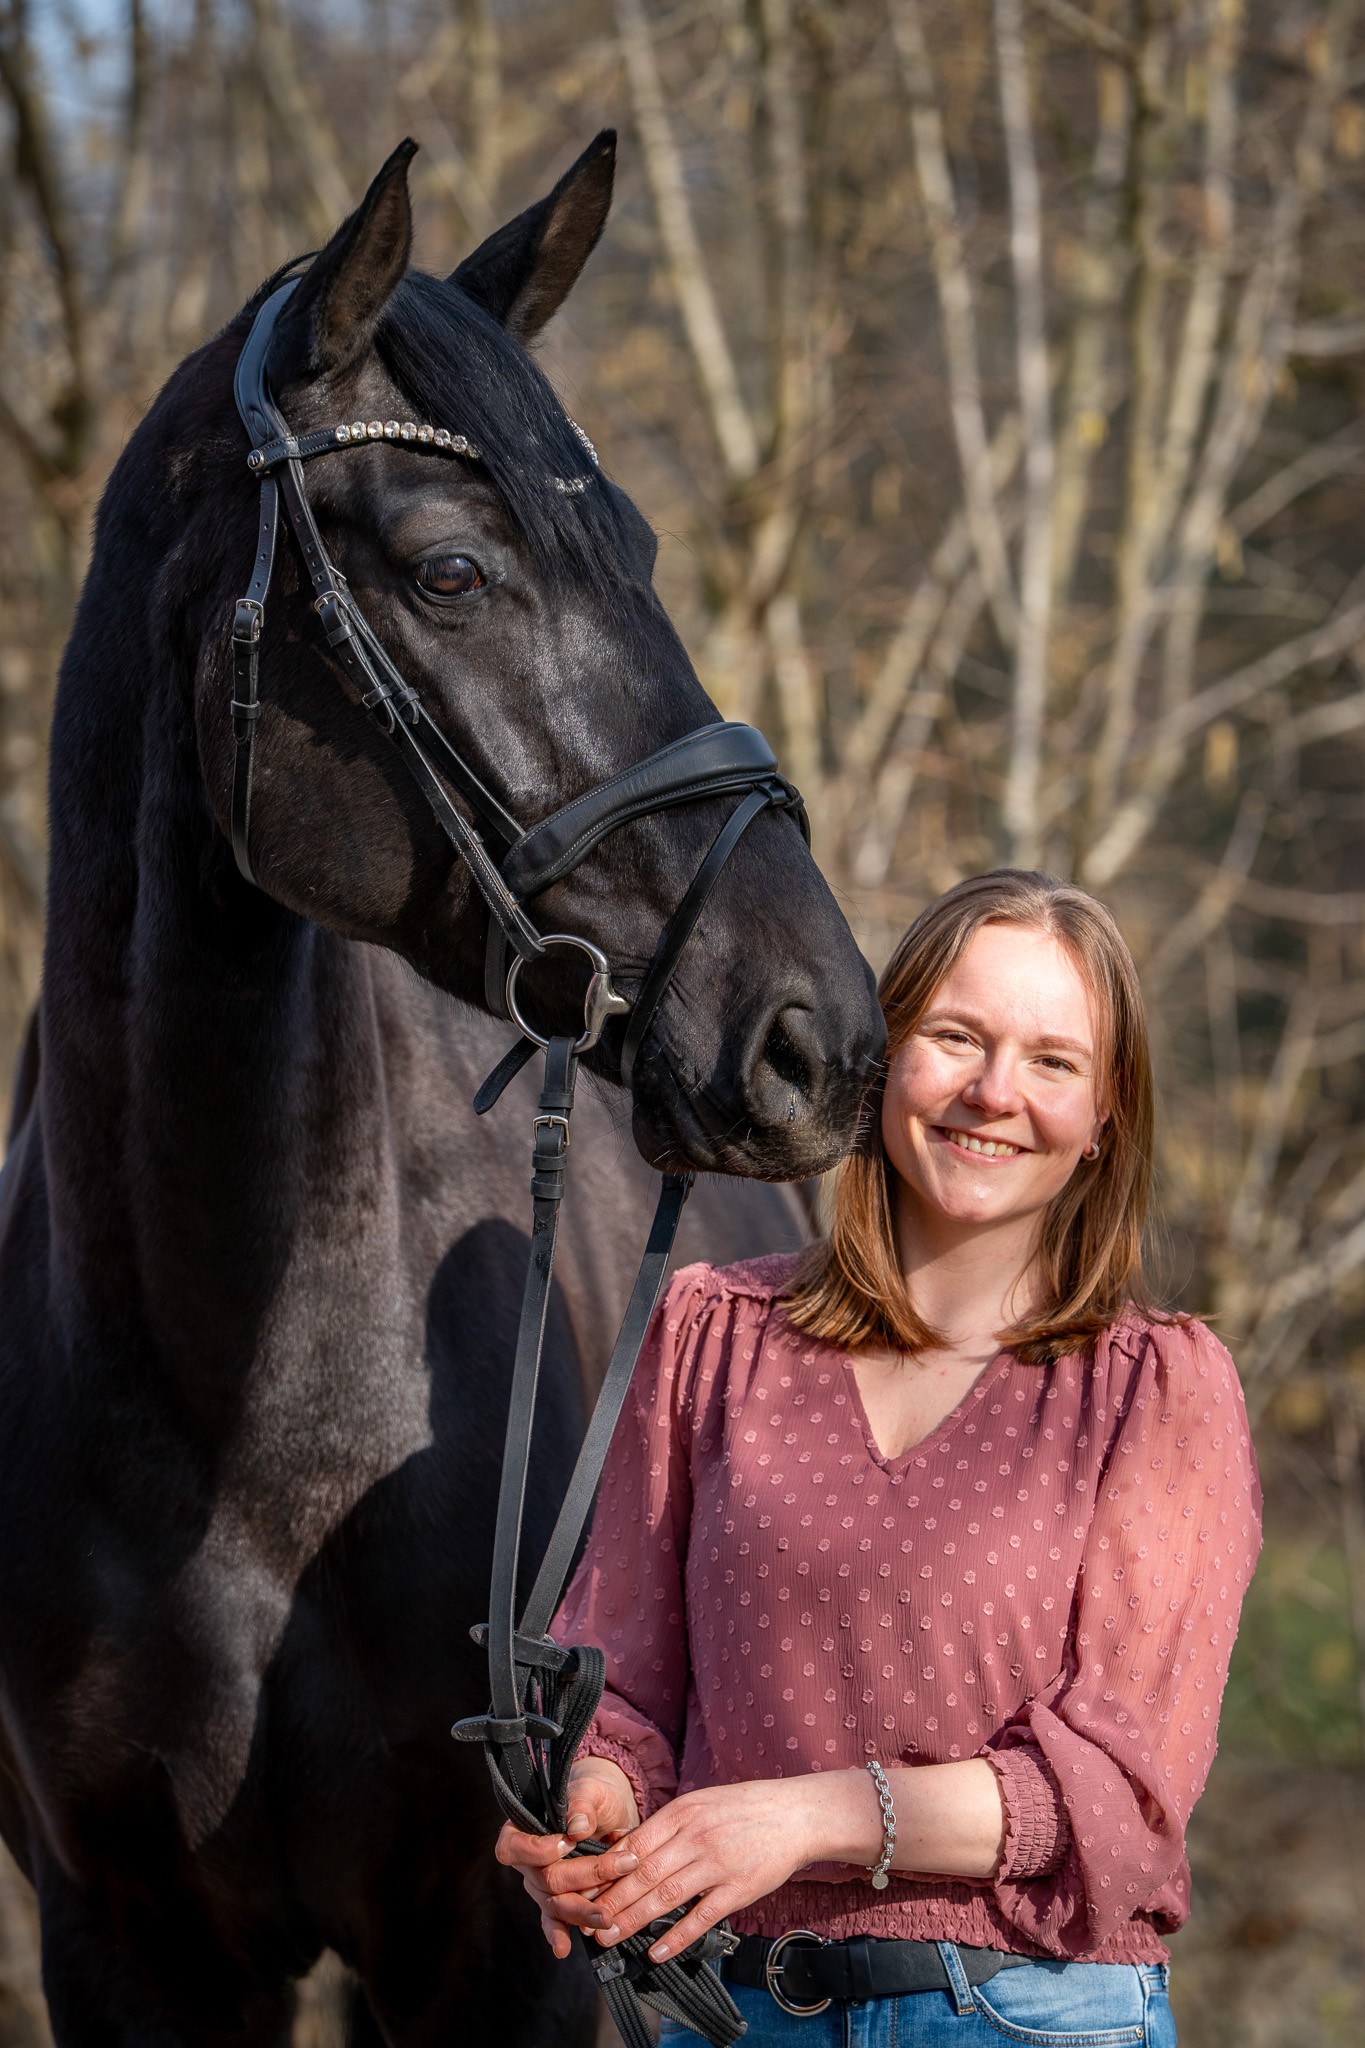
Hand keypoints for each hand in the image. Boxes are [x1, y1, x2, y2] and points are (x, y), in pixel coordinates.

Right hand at [495, 1757, 640, 1959]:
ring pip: (554, 1904)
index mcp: (523, 1830)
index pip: (513, 1846)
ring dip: (582, 1911)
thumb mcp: (591, 1791)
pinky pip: (554, 1921)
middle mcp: (528, 1862)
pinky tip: (564, 1949)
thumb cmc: (593, 1796)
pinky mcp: (559, 1901)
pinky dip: (559, 1934)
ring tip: (607, 1917)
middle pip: (546, 1878)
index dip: (537, 1849)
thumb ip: (583, 1804)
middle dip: (584, 1877)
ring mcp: (541, 1886)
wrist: (607, 1810)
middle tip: (620, 1868)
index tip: (567, 1843)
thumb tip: (578, 1826)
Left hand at [562, 1774, 850, 1963]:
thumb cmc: (743, 1808)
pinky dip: (676, 1937)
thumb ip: (668, 1826)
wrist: (794, 1814)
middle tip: (586, 1921)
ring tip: (609, 1936)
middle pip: (644, 1873)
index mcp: (683, 1812)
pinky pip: (701, 1917)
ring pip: (666, 1896)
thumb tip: (628, 1849)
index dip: (606, 1870)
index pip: (635, 1844)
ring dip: (633, 1919)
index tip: (584, 1887)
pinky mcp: (738, 1889)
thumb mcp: (701, 1803)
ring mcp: (717, 1864)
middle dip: (611, 1900)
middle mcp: (696, 1837)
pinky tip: (656, 1951)